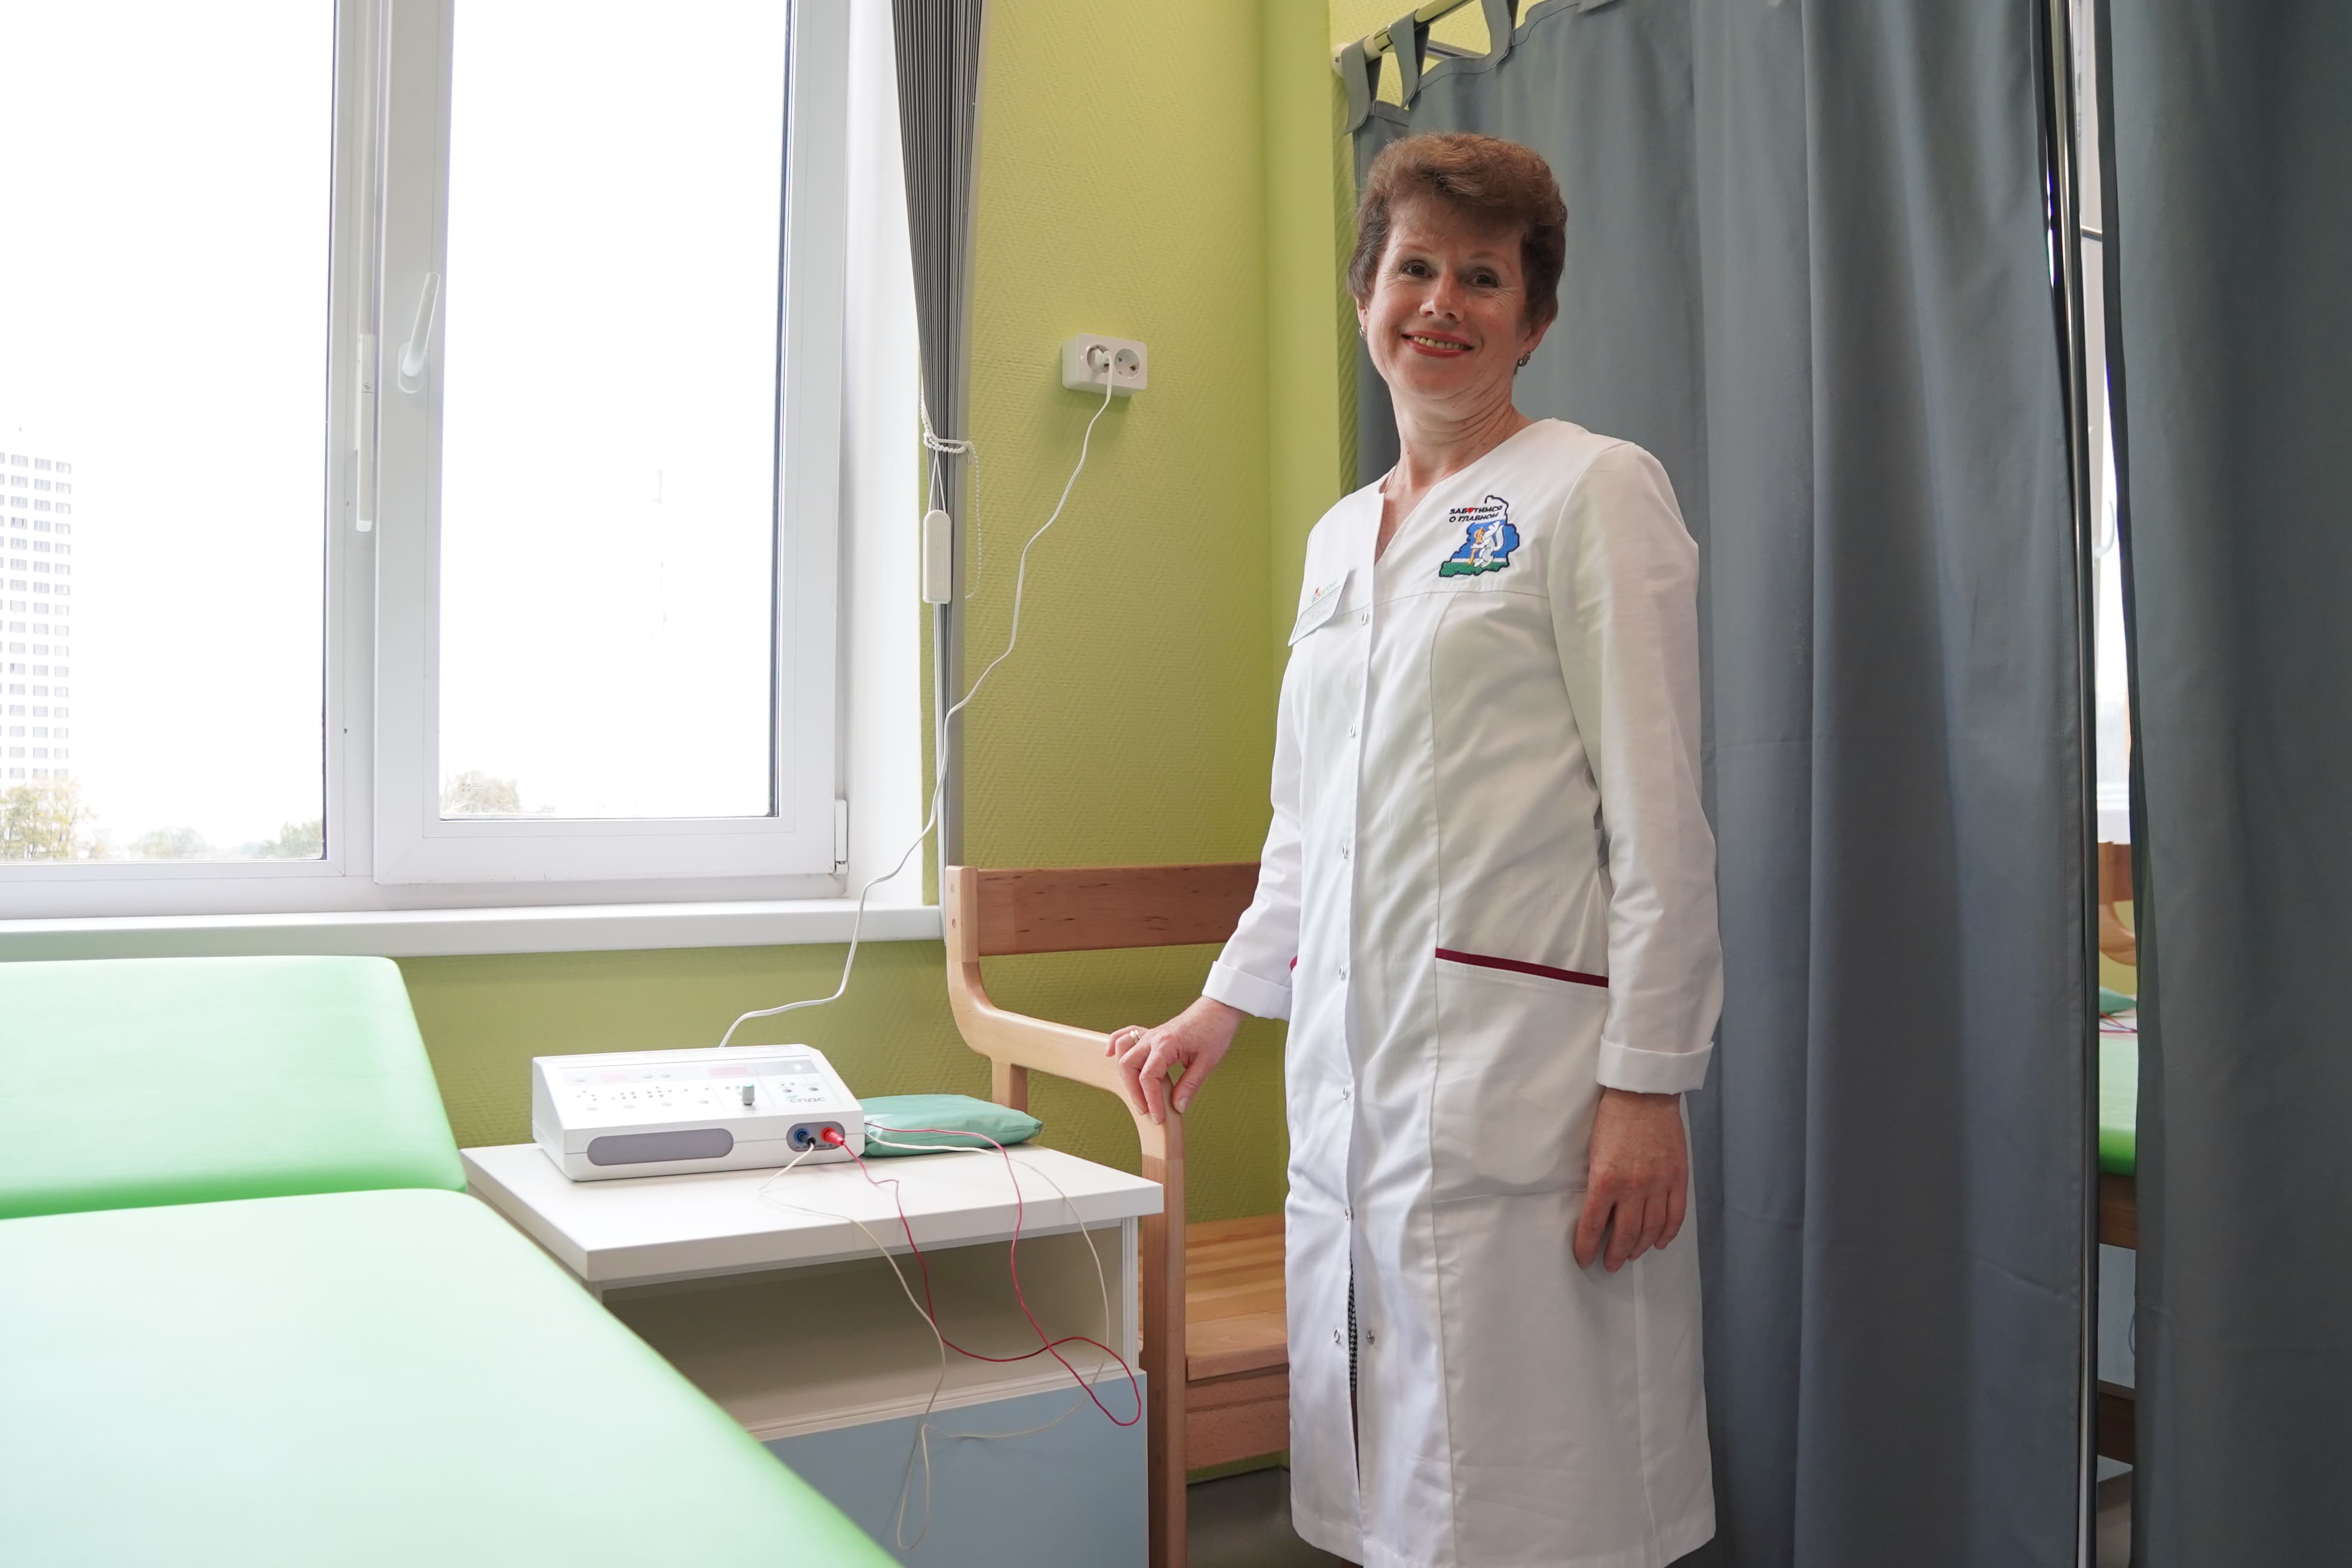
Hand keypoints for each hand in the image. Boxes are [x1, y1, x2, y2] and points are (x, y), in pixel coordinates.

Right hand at [1105, 997, 1245, 1123]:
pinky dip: (1114, 1045)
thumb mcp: (1207, 1063)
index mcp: (1166, 1045)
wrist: (1217, 1010)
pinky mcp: (1150, 1034)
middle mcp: (1152, 1038)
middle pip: (1128, 1066)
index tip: (1158, 1117)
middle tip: (1147, 1111)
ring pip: (1123, 1054)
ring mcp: (1149, 1034)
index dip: (1151, 1100)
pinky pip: (1125, 1036)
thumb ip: (1189, 1085)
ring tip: (1137, 1095)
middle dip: (1134, 1092)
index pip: (1148, 1077)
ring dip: (1126, 1076)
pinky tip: (1108, 1055)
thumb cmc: (1214, 1032)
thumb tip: (1177, 1107)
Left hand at [1573, 1088, 1688, 1272]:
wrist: (1644, 1095)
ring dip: (1640, 1247)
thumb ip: (1598, 1183)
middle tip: (1609, 1265)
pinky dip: (1668, 1233)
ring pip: (1651, 1229)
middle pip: (1624, 1234)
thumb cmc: (1613, 1118)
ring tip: (1631, 1255)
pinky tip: (1659, 1242)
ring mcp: (1658, 1184)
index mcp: (1605, 1180)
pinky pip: (1675, 1215)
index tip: (1583, 1258)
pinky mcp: (1677, 1178)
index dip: (1586, 1247)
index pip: (1592, 1225)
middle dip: (1615, 1254)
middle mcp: (1633, 1187)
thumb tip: (1598, 1211)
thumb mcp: (1593, 1151)